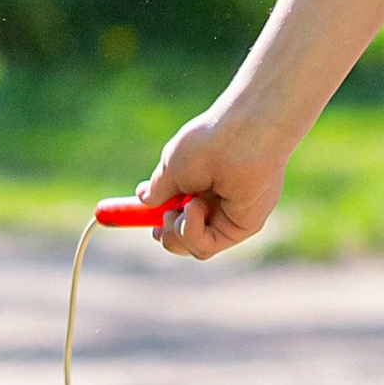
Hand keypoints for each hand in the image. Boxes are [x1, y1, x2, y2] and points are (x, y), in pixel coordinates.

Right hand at [137, 111, 290, 260]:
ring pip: (193, 247)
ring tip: (185, 205)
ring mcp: (228, 216)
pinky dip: (192, 232)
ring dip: (178, 231)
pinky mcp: (241, 227)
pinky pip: (206, 246)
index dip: (158, 219)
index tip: (142, 213)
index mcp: (198, 183)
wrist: (240, 137)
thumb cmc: (207, 144)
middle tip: (164, 219)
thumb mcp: (171, 166)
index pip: (176, 213)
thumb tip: (143, 199)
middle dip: (167, 234)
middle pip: (184, 237)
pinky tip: (196, 207)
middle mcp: (214, 202)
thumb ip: (159, 188)